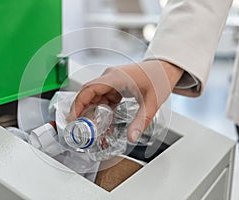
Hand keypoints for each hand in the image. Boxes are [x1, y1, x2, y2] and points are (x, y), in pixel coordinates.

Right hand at [68, 60, 182, 141]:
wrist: (165, 68)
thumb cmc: (159, 78)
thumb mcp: (152, 102)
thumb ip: (141, 121)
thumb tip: (131, 138)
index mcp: (116, 78)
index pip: (89, 89)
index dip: (78, 103)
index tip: (73, 118)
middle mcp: (110, 78)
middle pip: (88, 94)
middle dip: (82, 111)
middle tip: (78, 129)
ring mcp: (112, 82)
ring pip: (95, 98)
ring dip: (92, 113)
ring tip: (92, 131)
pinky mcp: (116, 87)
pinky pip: (104, 100)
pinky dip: (102, 112)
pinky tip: (104, 124)